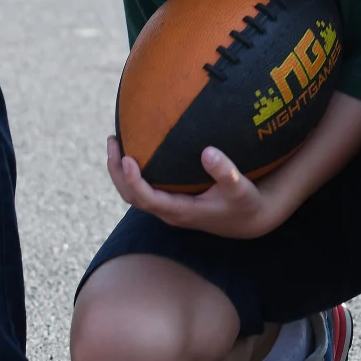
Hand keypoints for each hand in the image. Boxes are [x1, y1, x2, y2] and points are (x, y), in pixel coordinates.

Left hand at [106, 136, 286, 239]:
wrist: (248, 219)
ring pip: (133, 194)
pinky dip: (133, 172)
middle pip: (131, 196)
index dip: (133, 180)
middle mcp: (169, 212)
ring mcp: (168, 208)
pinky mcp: (171, 201)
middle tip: (113, 141)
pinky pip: (144, 188)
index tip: (127, 158)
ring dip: (120, 171)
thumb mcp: (241, 188)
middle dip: (117, 171)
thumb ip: (226, 172)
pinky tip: (136, 149)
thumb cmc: (245, 202)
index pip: (147, 199)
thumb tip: (207, 152)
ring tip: (116, 142)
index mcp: (181, 211)